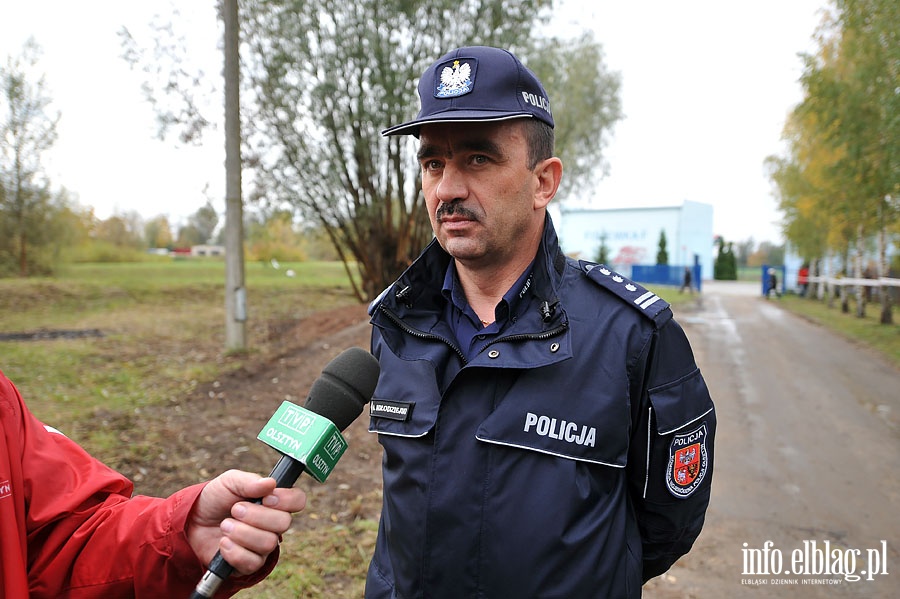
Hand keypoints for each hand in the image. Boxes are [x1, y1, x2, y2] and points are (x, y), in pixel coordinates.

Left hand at [186, 470, 306, 575]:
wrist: (192, 522)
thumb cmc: (215, 499)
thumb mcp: (229, 482)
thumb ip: (248, 481)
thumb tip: (270, 484)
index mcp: (274, 501)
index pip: (298, 500)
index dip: (286, 500)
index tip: (266, 498)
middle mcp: (273, 524)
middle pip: (284, 523)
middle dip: (256, 516)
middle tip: (235, 510)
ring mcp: (262, 545)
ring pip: (267, 544)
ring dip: (241, 533)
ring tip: (225, 525)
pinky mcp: (249, 563)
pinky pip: (252, 562)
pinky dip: (234, 551)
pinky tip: (223, 543)